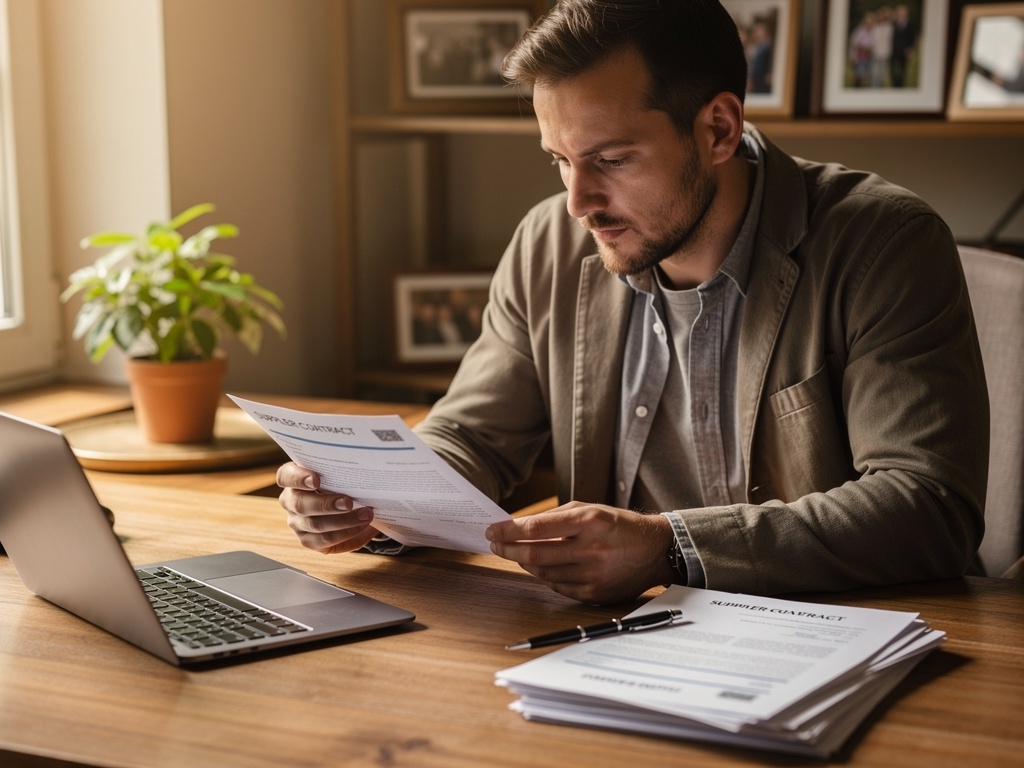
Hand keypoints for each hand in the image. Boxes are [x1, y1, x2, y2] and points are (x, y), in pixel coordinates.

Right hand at [276, 462, 378, 553]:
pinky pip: (326, 540)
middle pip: (300, 504)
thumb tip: (364, 468)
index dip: (298, 478)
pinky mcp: (309, 540)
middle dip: (326, 504)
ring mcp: (297, 523)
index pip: (285, 476)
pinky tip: (362, 526)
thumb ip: (340, 471)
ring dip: (344, 521)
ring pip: (315, 524)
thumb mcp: (337, 473)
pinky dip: (347, 533)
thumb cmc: (340, 483)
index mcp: (292, 479)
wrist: (347, 506)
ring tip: (365, 515)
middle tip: (348, 502)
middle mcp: (291, 501)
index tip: (316, 479)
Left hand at [485, 501, 675, 604]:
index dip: (509, 530)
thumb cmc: (619, 525)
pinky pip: (559, 587)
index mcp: (590, 522)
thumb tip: (518, 526)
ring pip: (544, 573)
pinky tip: (540, 567)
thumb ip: (555, 518)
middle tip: (494, 543)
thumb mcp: (590, 509)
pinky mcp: (596, 594)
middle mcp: (592, 549)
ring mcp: (594, 575)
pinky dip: (545, 577)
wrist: (656, 550)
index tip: (493, 530)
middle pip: (535, 554)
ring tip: (516, 553)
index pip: (537, 528)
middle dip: (507, 549)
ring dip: (524, 563)